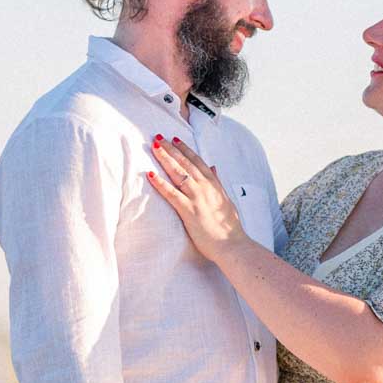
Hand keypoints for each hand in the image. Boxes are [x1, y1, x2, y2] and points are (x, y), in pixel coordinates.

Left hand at [147, 134, 247, 263]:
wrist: (232, 244)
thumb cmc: (229, 227)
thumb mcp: (225, 200)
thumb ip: (218, 183)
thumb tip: (214, 167)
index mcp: (214, 185)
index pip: (198, 162)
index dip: (185, 149)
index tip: (175, 139)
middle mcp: (205, 187)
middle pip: (185, 163)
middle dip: (171, 149)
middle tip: (158, 137)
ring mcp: (197, 198)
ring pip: (178, 173)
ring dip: (165, 159)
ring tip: (154, 147)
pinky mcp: (189, 211)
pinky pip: (171, 194)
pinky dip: (160, 183)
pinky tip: (150, 174)